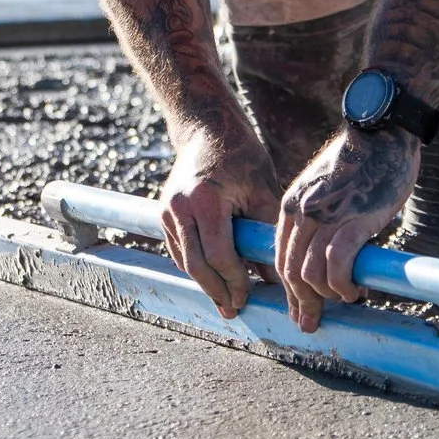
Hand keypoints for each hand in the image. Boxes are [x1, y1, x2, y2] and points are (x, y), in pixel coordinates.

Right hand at [158, 125, 279, 318]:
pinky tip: (211, 278)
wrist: (206, 129)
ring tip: (224, 300)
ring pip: (184, 260)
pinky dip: (194, 266)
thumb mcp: (262, 190)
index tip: (249, 295)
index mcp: (205, 201)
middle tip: (234, 309)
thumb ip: (266, 234)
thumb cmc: (240, 156)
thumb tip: (276, 277)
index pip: (218, 255)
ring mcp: (166, 210)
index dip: (235, 281)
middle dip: (217, 291)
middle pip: (196, 265)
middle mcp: (179, 207)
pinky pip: (178, 249)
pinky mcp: (162, 212)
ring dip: (204, 283)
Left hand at [274, 126, 420, 333]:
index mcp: (291, 205)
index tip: (297, 308)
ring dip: (326, 296)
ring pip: (309, 273)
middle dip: (300, 303)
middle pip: (290, 271)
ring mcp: (325, 216)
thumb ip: (317, 217)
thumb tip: (324, 255)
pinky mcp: (352, 220)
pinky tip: (354, 290)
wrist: (382, 132)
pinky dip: (342, 285)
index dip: (287, 289)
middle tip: (311, 322)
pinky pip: (336, 265)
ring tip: (344, 298)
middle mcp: (301, 212)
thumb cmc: (361, 162)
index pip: (280, 257)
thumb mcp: (324, 188)